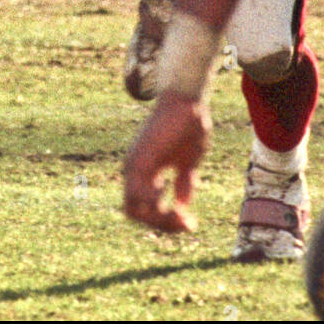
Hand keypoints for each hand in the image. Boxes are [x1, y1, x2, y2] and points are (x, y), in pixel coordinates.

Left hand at [123, 92, 211, 233]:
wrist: (187, 99)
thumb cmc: (189, 125)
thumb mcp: (189, 162)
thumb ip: (184, 183)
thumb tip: (184, 206)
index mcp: (146, 173)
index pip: (144, 209)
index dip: (164, 221)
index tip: (190, 223)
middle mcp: (135, 172)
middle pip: (135, 214)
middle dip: (161, 224)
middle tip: (186, 223)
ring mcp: (135, 166)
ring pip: (133, 210)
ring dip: (158, 219)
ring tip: (180, 216)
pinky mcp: (140, 159)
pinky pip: (136, 194)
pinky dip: (152, 203)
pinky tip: (168, 195)